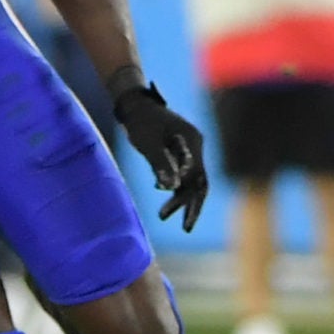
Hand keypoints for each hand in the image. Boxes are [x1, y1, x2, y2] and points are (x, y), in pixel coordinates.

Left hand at [113, 82, 208, 230]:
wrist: (135, 104)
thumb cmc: (141, 122)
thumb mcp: (148, 144)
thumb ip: (160, 164)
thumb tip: (171, 188)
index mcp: (192, 142)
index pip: (196, 175)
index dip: (185, 195)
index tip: (168, 210)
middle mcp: (195, 147)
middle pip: (199, 181)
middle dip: (192, 206)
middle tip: (185, 229)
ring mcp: (188, 149)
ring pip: (190, 179)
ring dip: (180, 199)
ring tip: (163, 216)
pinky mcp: (178, 151)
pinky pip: (182, 174)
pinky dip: (174, 187)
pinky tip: (162, 193)